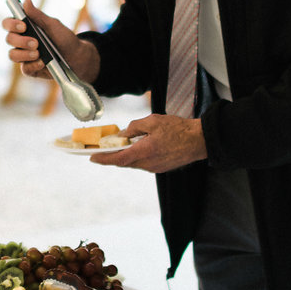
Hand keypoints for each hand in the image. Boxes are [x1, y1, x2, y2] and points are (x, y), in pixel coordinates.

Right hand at [2, 0, 99, 83]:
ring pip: (12, 55)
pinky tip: (43, 63)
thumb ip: (38, 15)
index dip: (11, 24)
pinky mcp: (30, 68)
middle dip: (21, 41)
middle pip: (9, 39)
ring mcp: (24, 56)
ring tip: (38, 53)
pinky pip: (24, 68)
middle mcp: (21, 41)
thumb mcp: (54, 25)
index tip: (23, 25)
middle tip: (36, 42)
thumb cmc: (65, 39)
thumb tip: (26, 0)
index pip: (8, 23)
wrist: (77, 58)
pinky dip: (33, 65)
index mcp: (25, 27)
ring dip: (24, 54)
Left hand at [90, 112, 207, 172]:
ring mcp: (155, 168)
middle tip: (102, 149)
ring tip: (121, 145)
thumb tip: (123, 134)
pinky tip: (137, 147)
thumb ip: (134, 128)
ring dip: (126, 155)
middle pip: (124, 162)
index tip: (92, 157)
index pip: (118, 159)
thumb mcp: (153, 121)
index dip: (103, 159)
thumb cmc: (177, 129)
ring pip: (134, 163)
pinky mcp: (161, 168)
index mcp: (145, 152)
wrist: (198, 140)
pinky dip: (136, 156)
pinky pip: (143, 163)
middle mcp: (148, 163)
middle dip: (112, 156)